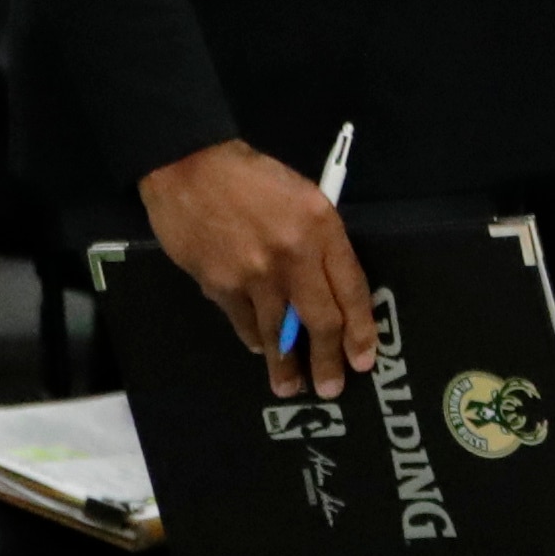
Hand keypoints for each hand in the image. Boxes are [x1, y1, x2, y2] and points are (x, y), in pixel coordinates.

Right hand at [139, 140, 376, 397]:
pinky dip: (254, 336)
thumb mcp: (304, 198)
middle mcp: (293, 255)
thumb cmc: (253, 179)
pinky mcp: (219, 284)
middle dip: (327, 360)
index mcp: (322, 227)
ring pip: (278, 331)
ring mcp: (255, 274)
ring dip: (285, 364)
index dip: (360, 329)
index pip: (352, 289)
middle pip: (320, 320)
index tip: (364, 359)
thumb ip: (320, 242)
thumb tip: (328, 289)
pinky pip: (244, 321)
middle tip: (331, 388)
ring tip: (290, 387)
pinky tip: (259, 346)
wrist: (191, 167)